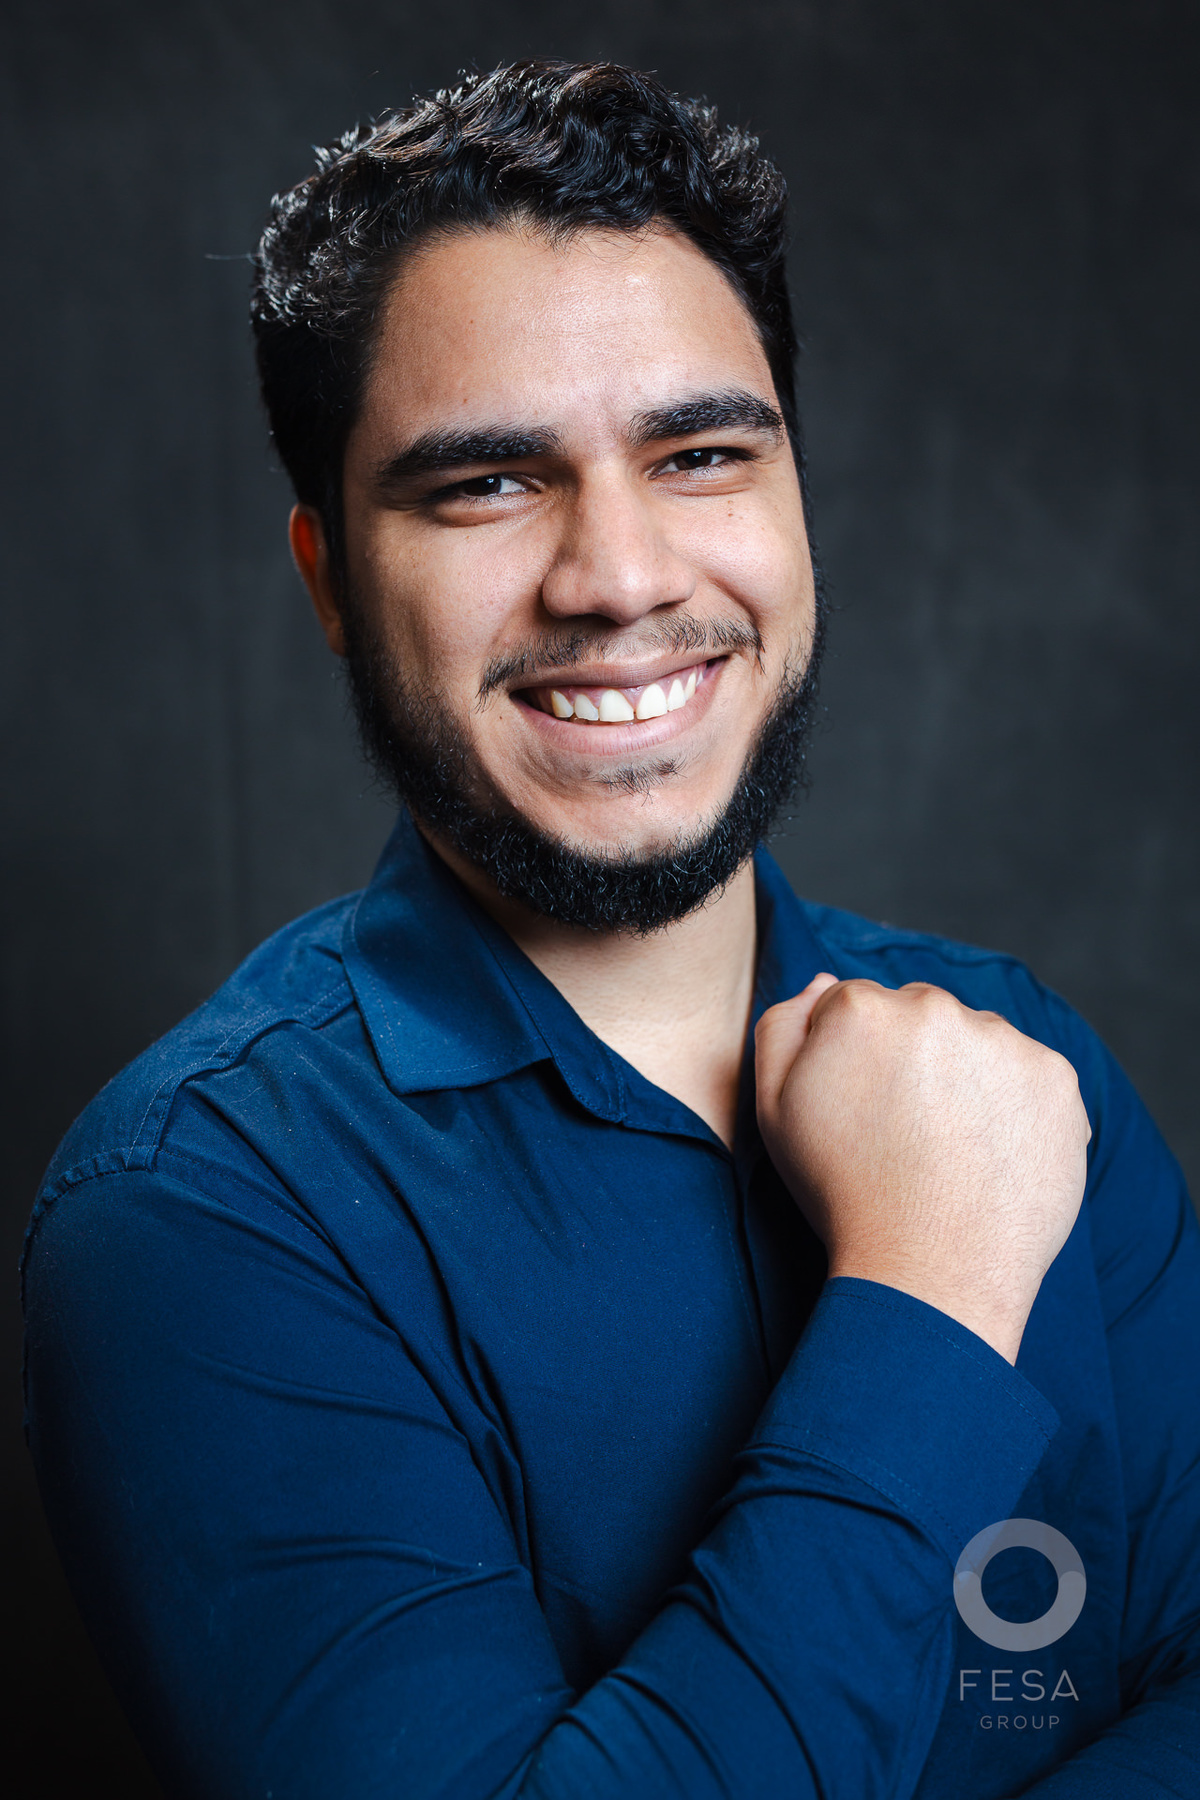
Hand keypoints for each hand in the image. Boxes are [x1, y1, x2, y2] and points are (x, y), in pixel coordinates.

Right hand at [755, 974, 1090, 1362]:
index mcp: (863, 1009)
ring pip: (979, 1040)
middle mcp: (937, 1009)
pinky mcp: (1056, 1079)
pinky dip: (1015, 1104)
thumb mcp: (775, 1110)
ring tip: (952, 1148)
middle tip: (907, 1131)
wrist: (929, 1274)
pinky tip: (990, 1152)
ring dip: (968, 1075)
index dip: (856, 1060)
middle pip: (921, 1013)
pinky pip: (1030, 1074)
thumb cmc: (842, 1194)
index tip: (863, 1110)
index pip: (858, 1006)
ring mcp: (1005, 1043)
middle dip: (915, 1056)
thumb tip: (825, 980)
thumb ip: (784, 1028)